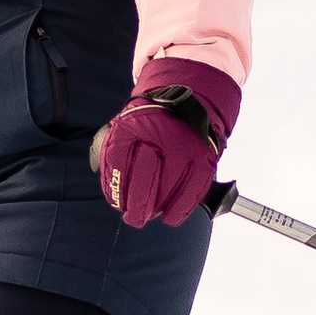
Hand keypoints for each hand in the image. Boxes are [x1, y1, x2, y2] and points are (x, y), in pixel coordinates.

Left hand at [91, 56, 241, 227]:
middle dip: (136, 206)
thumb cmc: (154, 118)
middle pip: (143, 180)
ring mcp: (184, 147)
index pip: (118, 161)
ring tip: (149, 215)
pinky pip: (191, 192)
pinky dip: (179, 210)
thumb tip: (112, 186)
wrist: (190, 97)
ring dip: (156, 210)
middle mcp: (159, 135)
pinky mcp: (204, 159)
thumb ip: (117, 149)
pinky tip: (170, 216)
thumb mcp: (128, 122)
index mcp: (134, 123)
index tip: (116, 202)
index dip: (115, 188)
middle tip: (133, 217)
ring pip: (167, 191)